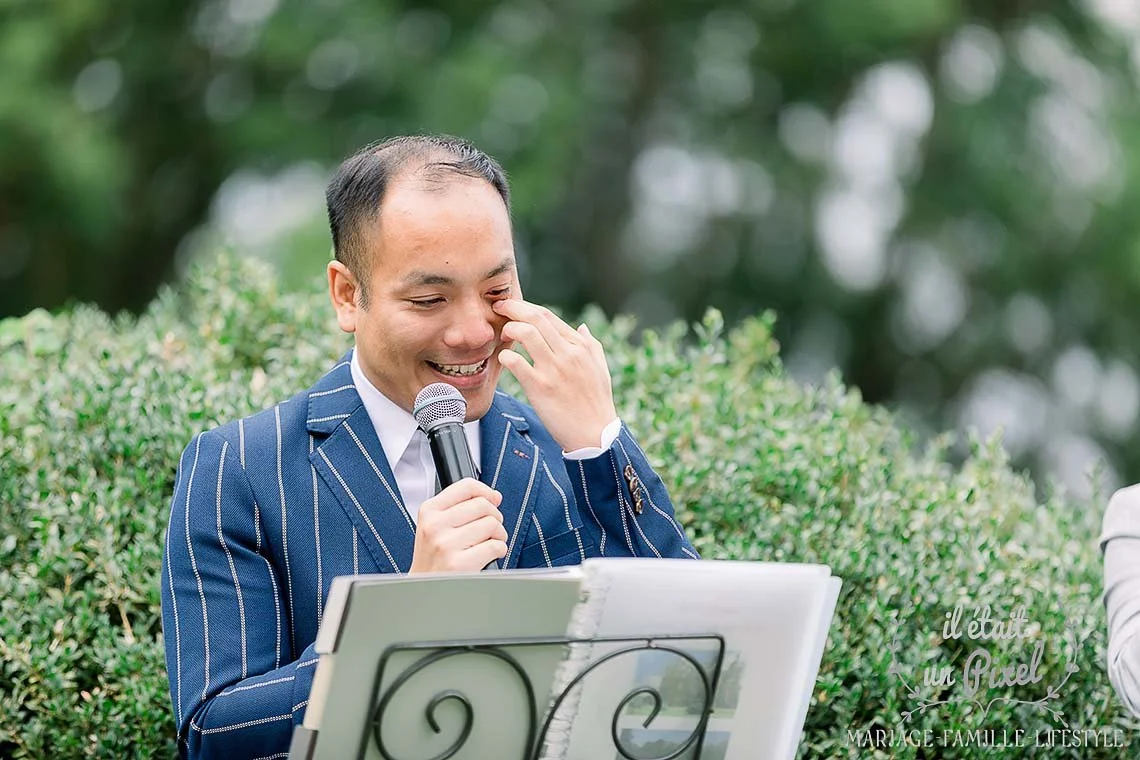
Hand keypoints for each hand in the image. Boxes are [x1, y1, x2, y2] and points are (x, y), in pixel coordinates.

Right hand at [409, 478, 507, 572]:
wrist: (423, 590)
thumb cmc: (434, 558)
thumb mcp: (436, 526)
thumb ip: (461, 507)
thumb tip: (495, 496)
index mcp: (429, 511)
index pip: (467, 486)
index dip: (486, 492)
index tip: (493, 500)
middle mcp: (435, 525)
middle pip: (483, 505)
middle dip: (495, 517)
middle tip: (491, 529)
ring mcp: (445, 545)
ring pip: (492, 524)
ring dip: (499, 535)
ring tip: (490, 543)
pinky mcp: (459, 564)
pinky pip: (495, 546)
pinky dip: (500, 550)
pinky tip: (491, 555)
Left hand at [492, 298, 617, 450]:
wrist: (594, 434)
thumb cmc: (597, 402)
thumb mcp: (600, 368)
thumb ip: (591, 344)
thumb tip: (582, 326)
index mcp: (580, 346)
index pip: (548, 316)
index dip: (525, 308)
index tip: (512, 308)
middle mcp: (567, 353)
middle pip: (535, 317)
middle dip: (512, 308)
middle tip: (498, 309)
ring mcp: (553, 369)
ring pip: (526, 333)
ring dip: (509, 329)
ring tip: (502, 336)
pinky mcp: (540, 387)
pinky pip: (516, 362)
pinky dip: (505, 356)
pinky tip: (503, 360)